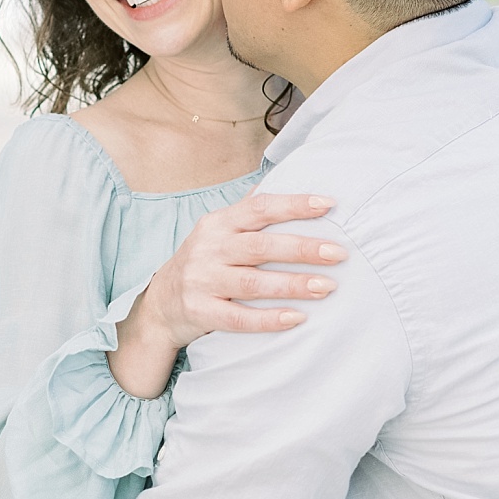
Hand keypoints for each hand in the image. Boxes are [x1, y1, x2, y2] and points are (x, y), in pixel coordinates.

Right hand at [110, 193, 346, 397]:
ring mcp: (202, 281)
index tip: (329, 204)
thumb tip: (287, 178)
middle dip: (303, 249)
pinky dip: (269, 319)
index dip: (294, 205)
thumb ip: (249, 211)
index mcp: (218, 223)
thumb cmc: (205, 262)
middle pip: (261, 247)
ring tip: (327, 287)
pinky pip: (239, 318)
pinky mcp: (200, 312)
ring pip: (252, 283)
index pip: (259, 208)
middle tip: (339, 253)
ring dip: (292, 285)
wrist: (160, 304)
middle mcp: (209, 249)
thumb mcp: (219, 231)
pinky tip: (297, 318)